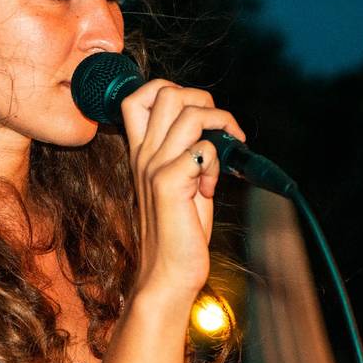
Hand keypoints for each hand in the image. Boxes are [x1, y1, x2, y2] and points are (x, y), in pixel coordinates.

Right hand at [120, 80, 245, 302]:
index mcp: (140, 151)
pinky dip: (217, 163)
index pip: (137, 97)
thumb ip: (185, 151)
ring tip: (224, 154)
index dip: (168, 90)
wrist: (168, 273)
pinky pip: (204, 149)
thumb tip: (214, 128)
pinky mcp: (169, 183)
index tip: (196, 113)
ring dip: (219, 127)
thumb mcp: (178, 181)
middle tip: (219, 129)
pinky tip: (211, 187)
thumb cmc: (178, 229)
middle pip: (167, 93)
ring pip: (191, 114)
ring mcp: (153, 167)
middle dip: (203, 101)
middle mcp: (142, 154)